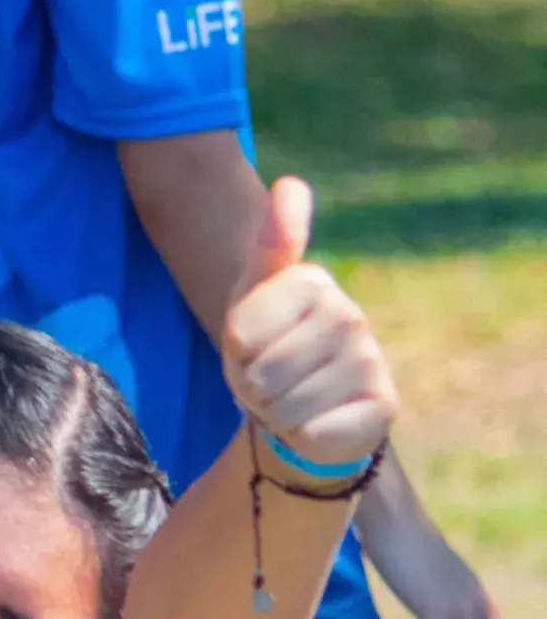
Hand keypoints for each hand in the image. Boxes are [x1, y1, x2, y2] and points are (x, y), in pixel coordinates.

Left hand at [222, 177, 398, 466]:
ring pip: (285, 406)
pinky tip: (316, 422)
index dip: (234, 349)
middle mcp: (352, 315)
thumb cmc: (266, 346)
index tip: (249, 345)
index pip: (242, 331)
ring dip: (275, 412)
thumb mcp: (251, 296)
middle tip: (270, 378)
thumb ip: (270, 244)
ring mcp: (372, 361)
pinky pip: (314, 432)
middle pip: (263, 371)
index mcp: (314, 283)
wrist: (299, 407)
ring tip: (290, 398)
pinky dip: (302, 435)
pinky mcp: (384, 407)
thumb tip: (290, 183)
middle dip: (253, 384)